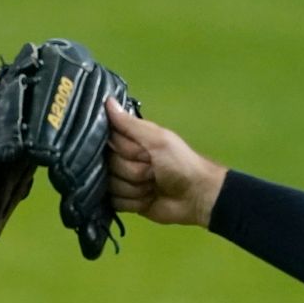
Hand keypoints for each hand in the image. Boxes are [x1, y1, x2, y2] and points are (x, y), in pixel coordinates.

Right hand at [106, 100, 227, 227]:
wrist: (196, 197)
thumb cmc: (180, 163)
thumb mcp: (158, 140)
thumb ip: (130, 124)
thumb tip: (107, 100)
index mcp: (131, 141)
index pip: (108, 141)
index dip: (123, 149)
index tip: (140, 152)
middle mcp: (123, 159)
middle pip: (108, 165)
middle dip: (131, 171)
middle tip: (152, 171)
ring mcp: (124, 181)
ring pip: (110, 185)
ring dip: (134, 189)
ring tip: (152, 187)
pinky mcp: (125, 201)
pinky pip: (115, 202)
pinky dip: (133, 202)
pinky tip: (147, 199)